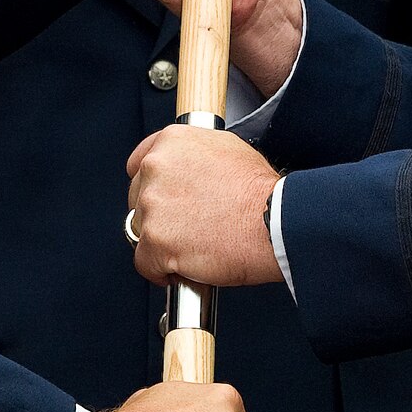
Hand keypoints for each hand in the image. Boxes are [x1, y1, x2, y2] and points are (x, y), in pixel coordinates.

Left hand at [127, 126, 282, 287]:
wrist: (273, 221)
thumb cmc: (260, 191)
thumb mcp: (227, 149)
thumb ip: (194, 156)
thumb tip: (188, 169)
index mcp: (171, 142)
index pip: (139, 164)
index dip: (151, 185)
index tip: (160, 198)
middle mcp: (156, 167)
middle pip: (138, 198)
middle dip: (159, 215)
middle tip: (188, 225)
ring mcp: (152, 205)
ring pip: (142, 231)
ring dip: (163, 241)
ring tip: (194, 245)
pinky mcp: (155, 241)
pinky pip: (145, 263)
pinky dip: (162, 270)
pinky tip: (184, 266)